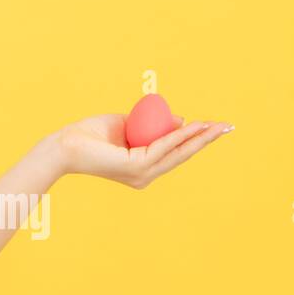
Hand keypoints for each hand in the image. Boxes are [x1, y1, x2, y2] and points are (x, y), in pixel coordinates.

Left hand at [57, 114, 233, 188]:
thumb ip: (149, 124)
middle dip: (206, 140)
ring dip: (198, 138)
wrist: (65, 145)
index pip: (175, 153)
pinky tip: (191, 126)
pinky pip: (161, 147)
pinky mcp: (136, 167)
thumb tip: (177, 119)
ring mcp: (142, 174)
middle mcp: (146, 175)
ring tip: (216, 125)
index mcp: (143, 168)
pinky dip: (177, 136)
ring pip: (176, 153)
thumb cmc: (90, 135)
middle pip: (182, 155)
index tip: (215, 128)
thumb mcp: (125, 124)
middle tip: (228, 127)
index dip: (196, 140)